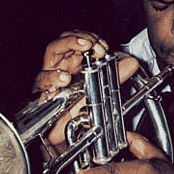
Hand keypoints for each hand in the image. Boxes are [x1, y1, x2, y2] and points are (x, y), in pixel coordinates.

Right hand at [33, 30, 138, 154]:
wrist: (65, 135)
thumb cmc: (78, 110)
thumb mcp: (101, 91)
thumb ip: (116, 76)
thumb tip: (131, 62)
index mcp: (74, 63)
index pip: (79, 39)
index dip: (91, 37)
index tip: (104, 47)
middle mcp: (61, 65)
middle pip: (64, 38)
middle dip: (80, 37)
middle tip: (94, 45)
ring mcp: (51, 76)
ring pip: (51, 50)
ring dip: (67, 45)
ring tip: (83, 50)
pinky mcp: (43, 91)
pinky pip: (42, 79)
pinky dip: (53, 76)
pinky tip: (65, 78)